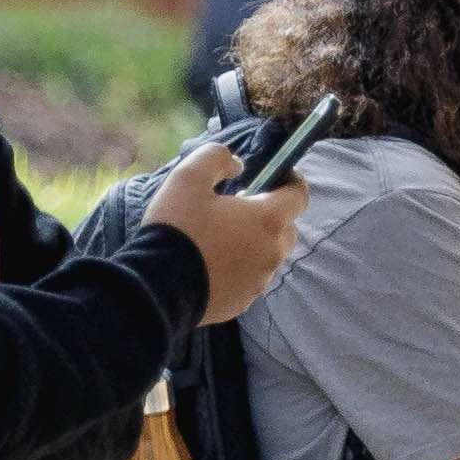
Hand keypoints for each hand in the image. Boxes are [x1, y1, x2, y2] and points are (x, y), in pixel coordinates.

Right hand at [149, 141, 308, 327]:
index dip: (292, 182)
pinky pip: (250, 278)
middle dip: (270, 214)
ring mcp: (260, 281)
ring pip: (268, 255)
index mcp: (267, 220)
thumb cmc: (178, 227)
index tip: (278, 175)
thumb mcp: (188, 177)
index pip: (299, 196)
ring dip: (254, 242)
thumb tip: (237, 165)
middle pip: (286, 228)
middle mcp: (272, 252)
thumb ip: (217, 159)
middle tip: (239, 207)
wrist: (159, 286)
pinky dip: (240, 267)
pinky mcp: (244, 301)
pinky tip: (213, 263)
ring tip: (221, 237)